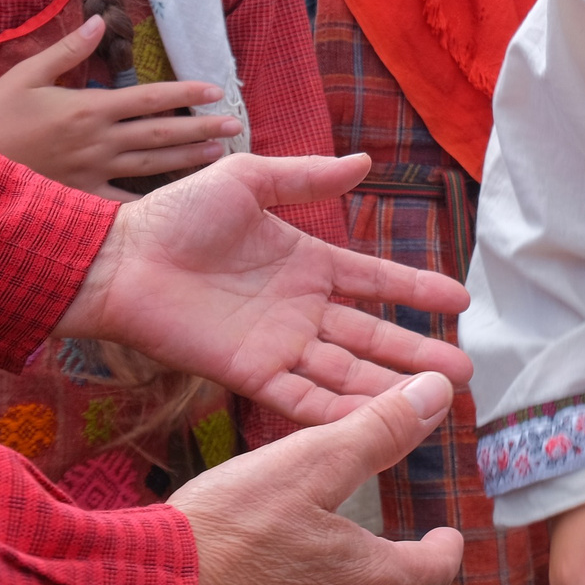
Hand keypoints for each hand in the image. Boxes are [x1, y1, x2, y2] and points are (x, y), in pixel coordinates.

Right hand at [0, 17, 234, 198]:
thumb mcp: (26, 75)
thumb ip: (68, 51)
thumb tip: (99, 20)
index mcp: (87, 107)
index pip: (148, 97)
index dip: (184, 93)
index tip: (214, 89)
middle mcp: (96, 141)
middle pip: (159, 133)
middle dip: (201, 129)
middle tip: (234, 126)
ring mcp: (91, 172)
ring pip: (150, 165)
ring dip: (187, 160)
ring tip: (218, 156)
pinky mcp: (79, 197)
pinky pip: (122, 200)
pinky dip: (150, 200)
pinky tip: (175, 201)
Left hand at [54, 149, 471, 423]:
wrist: (119, 259)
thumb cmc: (175, 214)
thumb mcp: (248, 180)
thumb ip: (307, 177)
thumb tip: (366, 162)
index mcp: (306, 263)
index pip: (376, 281)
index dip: (418, 289)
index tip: (462, 301)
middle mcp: (300, 310)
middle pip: (372, 337)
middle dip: (417, 354)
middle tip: (465, 372)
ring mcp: (277, 345)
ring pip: (346, 373)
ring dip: (389, 389)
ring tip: (435, 401)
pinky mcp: (248, 373)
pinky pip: (301, 397)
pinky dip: (337, 413)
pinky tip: (374, 423)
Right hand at [174, 371, 465, 584]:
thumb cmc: (224, 534)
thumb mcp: (308, 463)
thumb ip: (376, 431)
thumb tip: (435, 393)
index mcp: (372, 583)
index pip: (435, 570)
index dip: (444, 548)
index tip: (444, 536)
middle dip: (393, 572)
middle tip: (381, 546)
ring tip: (323, 569)